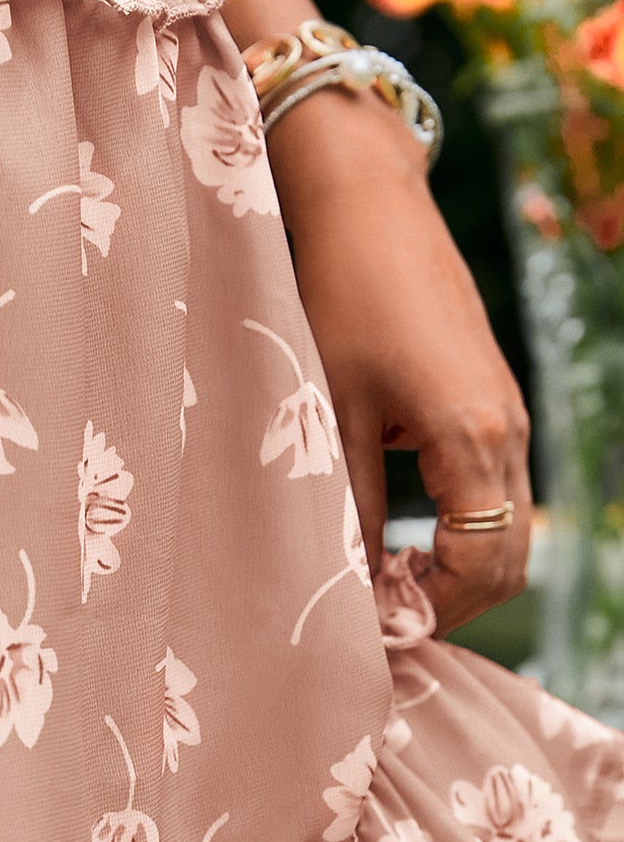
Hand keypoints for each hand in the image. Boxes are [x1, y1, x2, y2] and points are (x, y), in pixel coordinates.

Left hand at [270, 96, 533, 640]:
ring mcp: (508, 420)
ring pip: (508, 533)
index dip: (430, 610)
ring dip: (456, 573)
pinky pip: (496, 497)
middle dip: (449, 603)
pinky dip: (461, 536)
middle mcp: (507, 434)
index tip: (374, 629)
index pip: (479, 566)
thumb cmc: (342, 300)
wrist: (371, 212)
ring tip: (383, 587)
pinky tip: (398, 540)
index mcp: (473, 439)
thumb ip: (349, 501)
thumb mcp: (334, 410)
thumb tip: (350, 582)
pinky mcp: (492, 407)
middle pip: (507, 562)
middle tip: (379, 623)